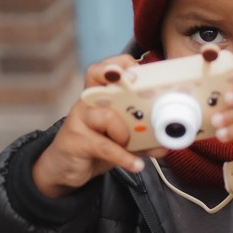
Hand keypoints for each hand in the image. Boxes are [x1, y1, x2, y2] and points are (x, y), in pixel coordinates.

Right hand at [32, 54, 166, 197]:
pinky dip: (124, 157)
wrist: (67, 169)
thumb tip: (165, 143)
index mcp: (99, 97)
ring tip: (129, 144)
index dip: (120, 64)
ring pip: (106, 115)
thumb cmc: (96, 147)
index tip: (136, 70)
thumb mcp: (121, 139)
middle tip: (132, 82)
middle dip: (116, 75)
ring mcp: (79, 119)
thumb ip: (142, 138)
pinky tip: (136, 164)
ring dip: (124, 132)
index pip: (105, 69)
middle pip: (96, 75)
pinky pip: (105, 146)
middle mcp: (87, 102)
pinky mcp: (77, 141)